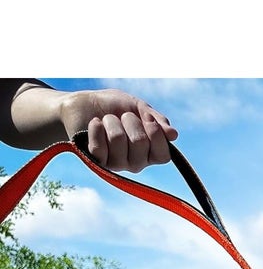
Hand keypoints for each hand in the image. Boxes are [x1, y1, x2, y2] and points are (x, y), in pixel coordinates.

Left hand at [59, 88, 177, 172]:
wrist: (83, 104)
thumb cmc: (113, 106)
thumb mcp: (138, 106)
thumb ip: (156, 120)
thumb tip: (173, 135)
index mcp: (150, 152)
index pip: (163, 155)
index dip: (156, 134)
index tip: (147, 117)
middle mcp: (136, 162)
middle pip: (140, 143)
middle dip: (130, 120)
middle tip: (122, 116)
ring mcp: (117, 164)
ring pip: (118, 141)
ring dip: (111, 122)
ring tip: (106, 120)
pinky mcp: (97, 162)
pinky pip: (100, 147)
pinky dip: (96, 128)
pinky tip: (94, 124)